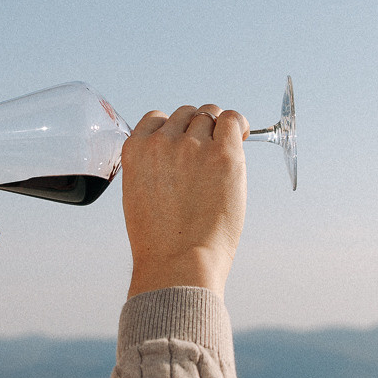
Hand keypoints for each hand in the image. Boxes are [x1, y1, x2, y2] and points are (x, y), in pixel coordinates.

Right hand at [123, 104, 247, 297]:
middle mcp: (162, 142)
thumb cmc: (161, 241)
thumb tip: (178, 153)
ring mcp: (192, 146)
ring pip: (209, 115)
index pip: (156, 118)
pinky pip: (232, 121)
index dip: (174, 128)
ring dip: (218, 129)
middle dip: (197, 129)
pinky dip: (238, 125)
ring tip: (224, 154)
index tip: (184, 142)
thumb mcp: (139, 196)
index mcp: (135, 151)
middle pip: (186, 114)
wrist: (178, 262)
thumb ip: (153, 167)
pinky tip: (241, 137)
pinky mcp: (222, 154)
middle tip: (208, 153)